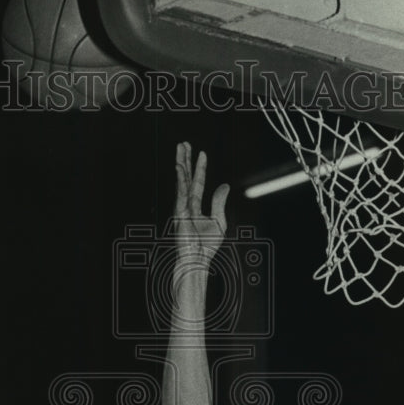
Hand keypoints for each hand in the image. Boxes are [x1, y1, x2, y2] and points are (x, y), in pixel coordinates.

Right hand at [174, 141, 228, 258]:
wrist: (196, 261)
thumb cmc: (205, 247)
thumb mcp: (219, 221)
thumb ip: (219, 202)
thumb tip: (225, 186)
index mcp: (195, 207)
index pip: (198, 183)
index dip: (200, 168)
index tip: (201, 154)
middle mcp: (186, 205)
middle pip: (186, 178)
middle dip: (185, 160)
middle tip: (184, 144)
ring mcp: (181, 208)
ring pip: (181, 181)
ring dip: (181, 163)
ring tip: (181, 148)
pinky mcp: (179, 212)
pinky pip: (180, 192)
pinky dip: (180, 179)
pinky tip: (180, 167)